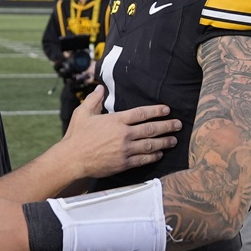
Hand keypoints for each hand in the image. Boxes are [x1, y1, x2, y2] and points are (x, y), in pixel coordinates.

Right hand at [63, 85, 180, 178]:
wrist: (72, 159)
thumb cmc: (76, 135)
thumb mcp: (82, 113)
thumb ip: (94, 99)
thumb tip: (100, 87)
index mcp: (116, 120)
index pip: (141, 113)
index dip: (156, 111)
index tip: (167, 110)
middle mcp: (123, 134)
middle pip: (151, 129)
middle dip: (167, 126)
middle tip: (178, 124)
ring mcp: (125, 150)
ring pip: (150, 145)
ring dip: (164, 142)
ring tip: (174, 140)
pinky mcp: (124, 163)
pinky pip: (143, 159)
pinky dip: (153, 156)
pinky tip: (160, 154)